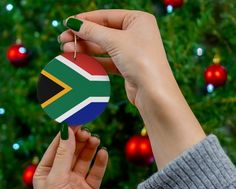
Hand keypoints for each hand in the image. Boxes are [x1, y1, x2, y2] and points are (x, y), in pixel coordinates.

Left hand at [33, 126, 107, 188]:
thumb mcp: (56, 179)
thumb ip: (64, 154)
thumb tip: (67, 130)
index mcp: (47, 171)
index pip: (57, 146)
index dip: (67, 133)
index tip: (76, 119)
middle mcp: (62, 174)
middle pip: (72, 150)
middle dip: (79, 140)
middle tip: (87, 132)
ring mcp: (76, 181)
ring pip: (84, 159)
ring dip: (90, 148)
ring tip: (95, 140)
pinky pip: (96, 172)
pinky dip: (100, 162)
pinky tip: (103, 153)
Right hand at [59, 10, 204, 169]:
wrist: (153, 92)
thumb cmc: (140, 60)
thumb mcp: (115, 41)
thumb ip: (92, 31)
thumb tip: (73, 23)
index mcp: (138, 20)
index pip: (106, 16)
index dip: (85, 20)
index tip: (67, 24)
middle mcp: (136, 34)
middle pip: (103, 32)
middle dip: (83, 36)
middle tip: (63, 40)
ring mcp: (132, 51)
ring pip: (104, 47)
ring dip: (85, 49)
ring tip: (67, 50)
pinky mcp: (127, 66)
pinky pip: (107, 60)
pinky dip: (94, 61)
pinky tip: (80, 61)